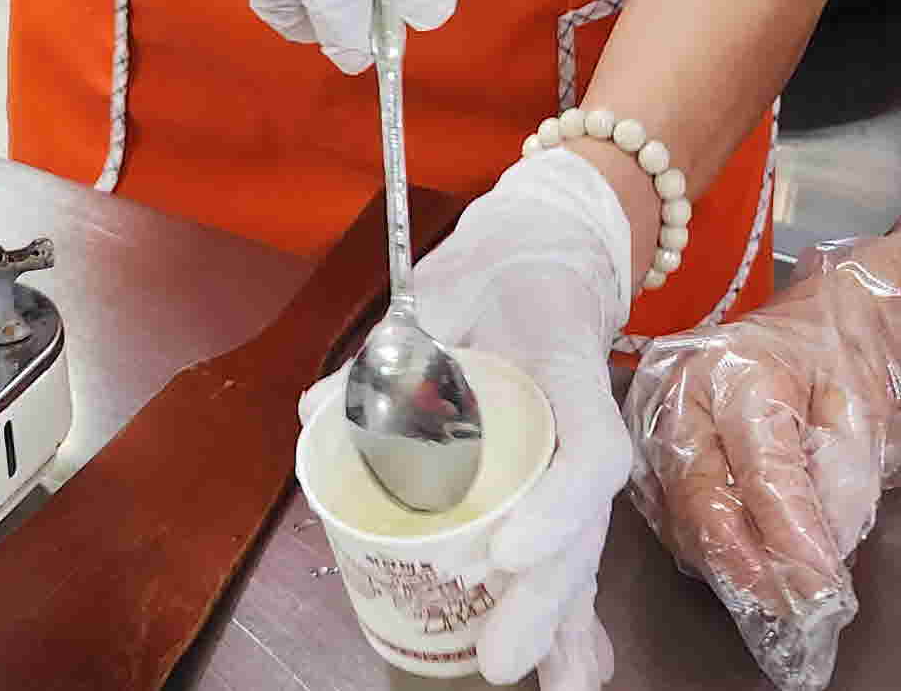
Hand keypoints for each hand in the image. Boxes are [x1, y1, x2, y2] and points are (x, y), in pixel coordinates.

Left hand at [301, 149, 635, 689]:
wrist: (553, 253)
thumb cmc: (497, 267)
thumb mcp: (442, 285)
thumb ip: (387, 345)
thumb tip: (314, 412)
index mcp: (568, 371)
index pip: (583, 452)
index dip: (554, 509)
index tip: (505, 552)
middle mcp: (586, 427)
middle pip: (583, 528)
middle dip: (545, 600)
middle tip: (502, 660)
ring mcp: (578, 463)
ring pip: (580, 553)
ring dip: (564, 626)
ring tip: (559, 690)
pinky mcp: (561, 486)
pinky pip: (566, 554)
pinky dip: (567, 615)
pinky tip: (571, 670)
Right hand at [628, 244, 900, 690]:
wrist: (813, 322)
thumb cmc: (839, 362)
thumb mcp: (860, 415)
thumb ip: (840, 487)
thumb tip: (815, 560)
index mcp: (741, 369)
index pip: (764, 477)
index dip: (792, 542)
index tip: (822, 591)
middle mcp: (681, 389)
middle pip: (704, 502)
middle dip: (750, 568)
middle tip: (793, 609)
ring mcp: (652, 414)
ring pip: (680, 514)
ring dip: (726, 562)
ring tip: (774, 592)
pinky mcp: (643, 438)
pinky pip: (667, 508)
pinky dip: (705, 541)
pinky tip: (741, 556)